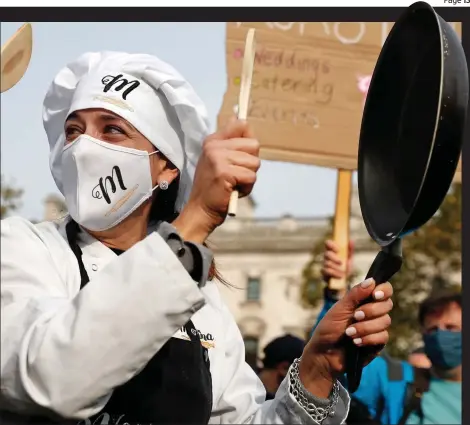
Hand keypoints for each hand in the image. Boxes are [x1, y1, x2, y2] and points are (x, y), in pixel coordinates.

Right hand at [175, 118, 259, 242]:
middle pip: (254, 144)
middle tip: (235, 174)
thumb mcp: (218, 160)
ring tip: (233, 184)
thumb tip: (241, 119)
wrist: (201, 209)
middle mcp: (214, 146)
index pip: (241, 124)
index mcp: (213, 141)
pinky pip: (251, 176)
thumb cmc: (213, 187)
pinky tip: (233, 191)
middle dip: (250, 163)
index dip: (248, 140)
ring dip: (248, 177)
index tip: (242, 153)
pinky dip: (247, 188)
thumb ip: (231, 142)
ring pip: (255, 162)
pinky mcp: (224, 172)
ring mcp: (218, 158)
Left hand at [299, 278, 392, 397]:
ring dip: (365, 327)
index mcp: (363, 300)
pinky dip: (368, 338)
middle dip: (371, 310)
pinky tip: (356, 342)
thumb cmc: (328, 329)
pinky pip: (383, 337)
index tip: (375, 295)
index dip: (384, 290)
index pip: (384, 289)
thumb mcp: (339, 309)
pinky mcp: (378, 343)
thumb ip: (355, 295)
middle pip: (387, 304)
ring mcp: (376, 327)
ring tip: (349, 333)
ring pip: (385, 321)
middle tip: (355, 316)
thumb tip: (371, 280)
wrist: (324, 354)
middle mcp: (373, 312)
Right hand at [322, 239, 353, 281]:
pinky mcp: (323, 272)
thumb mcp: (349, 258)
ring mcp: (324, 264)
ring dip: (336, 268)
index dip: (331, 245)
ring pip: (327, 263)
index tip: (338, 250)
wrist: (344, 279)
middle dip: (334, 258)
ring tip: (343, 273)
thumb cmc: (346, 266)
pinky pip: (325, 271)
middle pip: (326, 254)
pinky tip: (339, 276)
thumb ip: (350, 249)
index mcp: (332, 250)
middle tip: (341, 263)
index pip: (328, 243)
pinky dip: (334, 274)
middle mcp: (327, 256)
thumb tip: (351, 240)